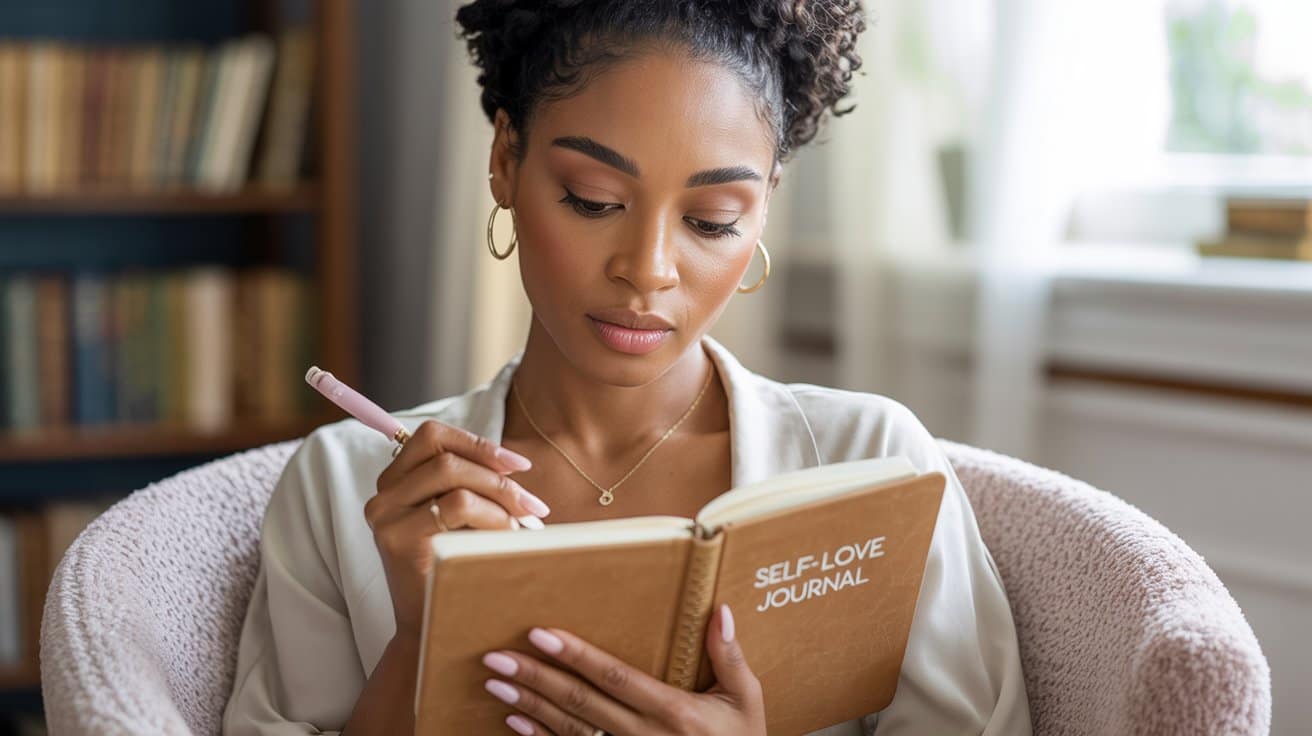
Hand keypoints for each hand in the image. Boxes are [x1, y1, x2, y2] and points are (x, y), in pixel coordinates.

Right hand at [368, 419, 548, 639]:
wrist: (434, 627)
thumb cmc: (456, 569)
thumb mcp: (462, 520)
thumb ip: (473, 485)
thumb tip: (515, 464)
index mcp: (396, 482)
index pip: (432, 436)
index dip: (478, 443)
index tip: (520, 466)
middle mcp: (384, 495)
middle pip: (444, 453)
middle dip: (496, 472)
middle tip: (533, 504)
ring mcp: (386, 516)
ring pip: (451, 474)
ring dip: (499, 493)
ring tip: (525, 522)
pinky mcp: (399, 538)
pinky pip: (456, 505)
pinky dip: (492, 515)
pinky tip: (509, 535)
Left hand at [480, 604, 765, 735]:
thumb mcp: (746, 701)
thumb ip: (730, 657)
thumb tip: (720, 610)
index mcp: (675, 711)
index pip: (615, 677)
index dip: (576, 655)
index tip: (541, 635)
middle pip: (580, 703)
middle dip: (536, 678)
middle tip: (496, 658)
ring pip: (569, 730)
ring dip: (529, 707)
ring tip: (496, 684)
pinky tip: (514, 723)